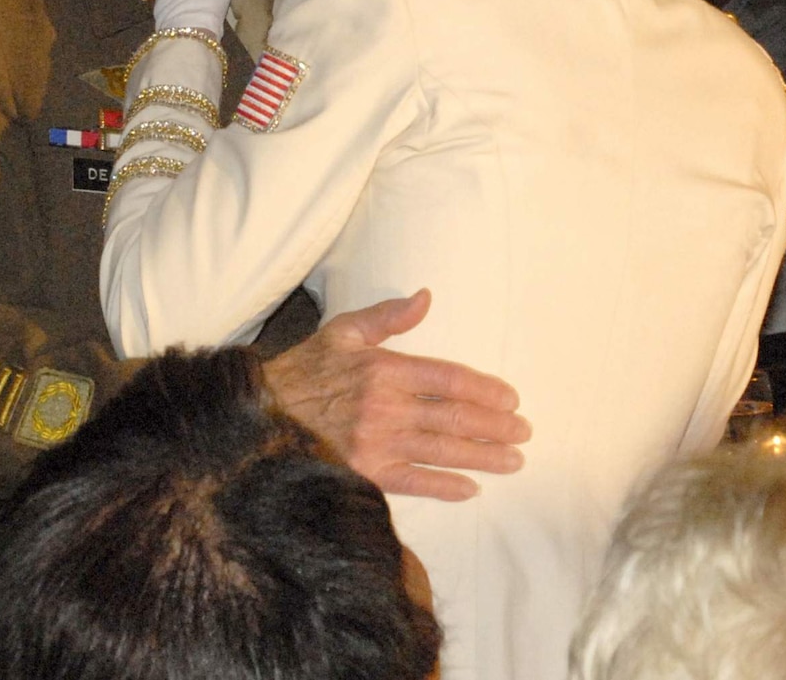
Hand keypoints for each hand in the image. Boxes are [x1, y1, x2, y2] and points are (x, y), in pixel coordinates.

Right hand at [263, 289, 529, 499]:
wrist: (261, 415)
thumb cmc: (303, 371)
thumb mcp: (342, 331)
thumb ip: (387, 316)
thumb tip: (426, 296)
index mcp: (384, 368)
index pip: (449, 379)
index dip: (485, 390)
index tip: (511, 399)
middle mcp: (385, 406)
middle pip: (454, 417)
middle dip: (495, 426)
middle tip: (524, 433)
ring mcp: (375, 442)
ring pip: (442, 450)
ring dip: (483, 457)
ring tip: (513, 461)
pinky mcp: (364, 471)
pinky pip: (413, 481)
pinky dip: (444, 486)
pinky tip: (470, 489)